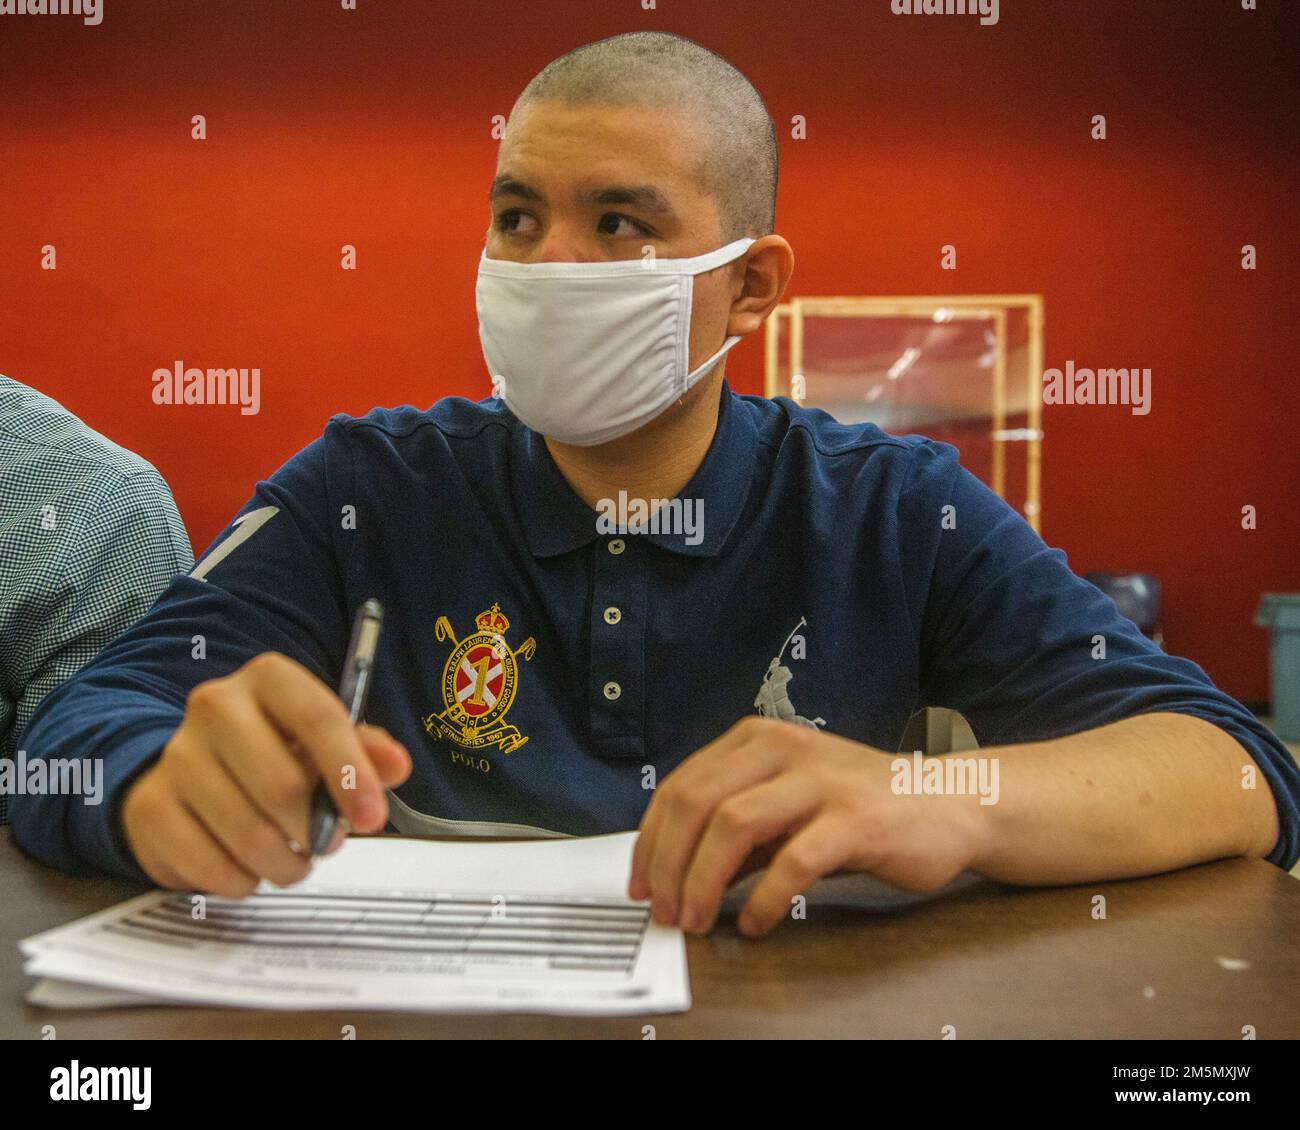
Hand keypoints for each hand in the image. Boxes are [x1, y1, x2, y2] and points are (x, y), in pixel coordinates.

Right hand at [122, 651, 411, 895]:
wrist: (188, 771)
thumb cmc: (273, 754)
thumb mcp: (324, 743)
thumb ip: (366, 752)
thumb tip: (396, 765)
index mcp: (268, 679)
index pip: (318, 718)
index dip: (351, 774)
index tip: (373, 818)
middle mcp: (215, 705)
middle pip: (282, 785)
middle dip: (315, 830)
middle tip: (326, 843)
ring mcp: (176, 755)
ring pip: (249, 833)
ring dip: (284, 863)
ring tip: (293, 859)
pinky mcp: (150, 806)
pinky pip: (210, 864)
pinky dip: (242, 880)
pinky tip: (249, 869)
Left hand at [628, 716, 988, 936]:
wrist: (950, 804)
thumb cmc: (860, 808)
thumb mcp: (787, 805)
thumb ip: (737, 830)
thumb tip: (675, 874)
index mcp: (758, 739)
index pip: (681, 785)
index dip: (651, 840)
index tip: (641, 884)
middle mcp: (784, 749)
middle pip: (697, 801)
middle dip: (668, 863)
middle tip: (664, 911)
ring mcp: (821, 780)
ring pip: (734, 824)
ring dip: (703, 881)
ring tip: (697, 920)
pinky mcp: (855, 819)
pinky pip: (793, 861)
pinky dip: (765, 899)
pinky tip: (756, 923)